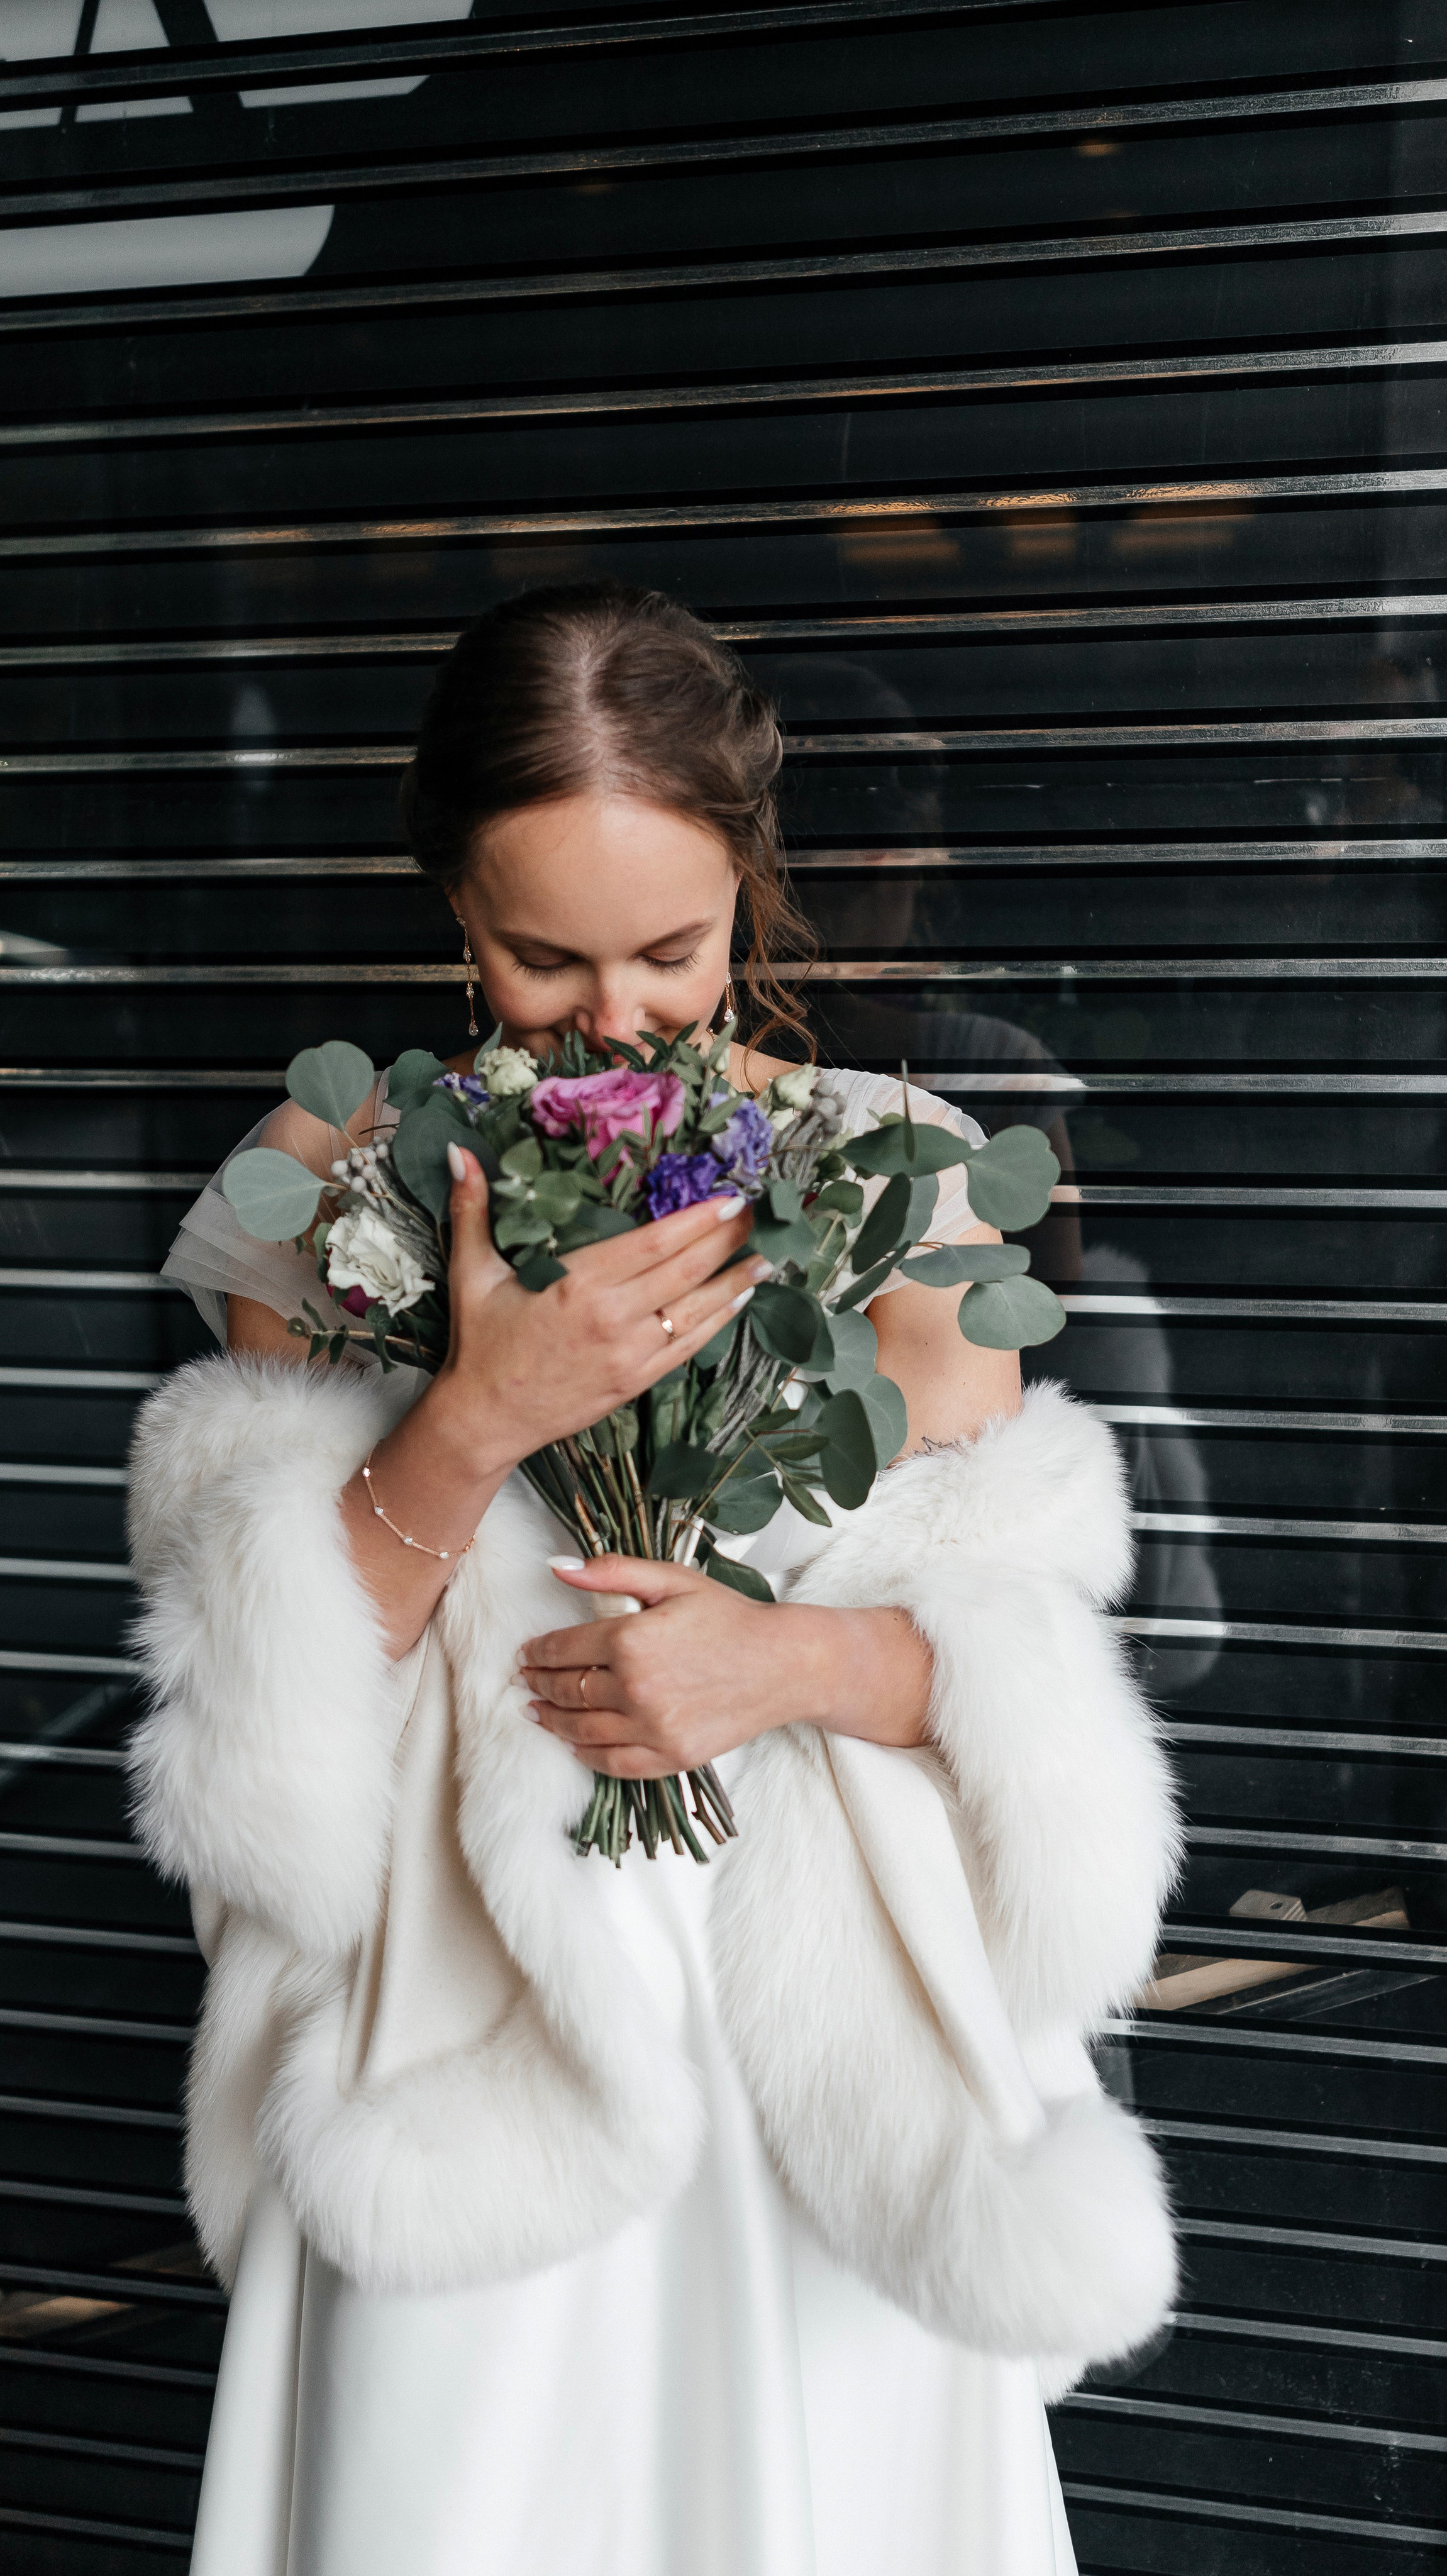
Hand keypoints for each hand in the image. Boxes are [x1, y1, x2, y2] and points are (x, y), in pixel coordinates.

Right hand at [437, 1148, 768, 1478]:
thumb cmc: (482, 1342)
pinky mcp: (636, 1383)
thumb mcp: (472, 1272)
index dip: (697, 1220)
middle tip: (756, 1215)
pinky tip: (739, 1301)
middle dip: (726, 1241)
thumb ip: (472, 1209)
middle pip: (686, 1271)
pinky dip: (719, 1322)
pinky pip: (689, 1348)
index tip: (729, 1198)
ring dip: (735, 1282)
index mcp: (578, 1285)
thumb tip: (460, 1151)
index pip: (655, 1244)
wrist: (486, 1418)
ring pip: (697, 1312)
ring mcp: (630, 1355)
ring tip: (766, 1257)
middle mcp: (612, 1319)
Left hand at [520, 1557, 832, 1775]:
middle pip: (567, 1690)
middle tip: (525, 1680)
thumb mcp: (672, 1580)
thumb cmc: (729, 1617)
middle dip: (538, 1683)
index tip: (525, 1653)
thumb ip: (612, 1572)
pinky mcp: (671, 1756)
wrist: (783, 1664)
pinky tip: (574, 1744)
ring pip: (581, 1731)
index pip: (562, 1649)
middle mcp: (636, 1687)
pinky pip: (613, 1763)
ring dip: (551, 1721)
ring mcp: (653, 1727)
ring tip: (536, 1712)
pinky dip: (586, 1755)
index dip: (536, 1651)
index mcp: (631, 1638)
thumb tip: (556, 1567)